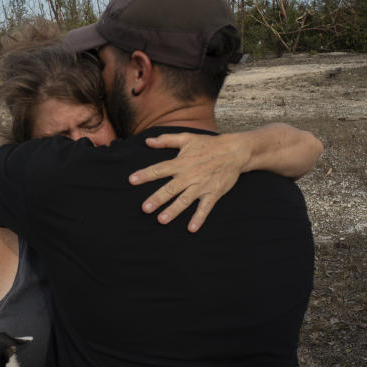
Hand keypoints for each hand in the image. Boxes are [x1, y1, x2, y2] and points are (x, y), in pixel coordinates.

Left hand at [128, 132, 250, 232]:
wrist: (235, 151)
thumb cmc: (208, 144)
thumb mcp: (187, 138)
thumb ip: (166, 140)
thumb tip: (148, 142)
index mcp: (181, 162)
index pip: (160, 169)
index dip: (145, 174)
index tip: (132, 180)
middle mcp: (189, 175)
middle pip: (170, 188)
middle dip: (157, 198)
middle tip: (145, 208)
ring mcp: (202, 185)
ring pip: (185, 200)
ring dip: (174, 210)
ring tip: (162, 220)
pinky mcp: (213, 193)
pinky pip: (205, 207)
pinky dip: (199, 218)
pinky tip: (191, 228)